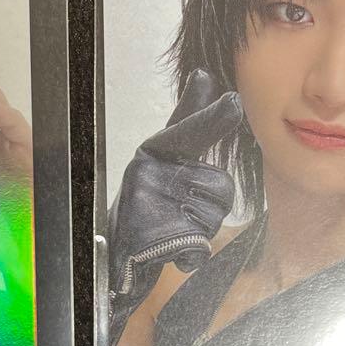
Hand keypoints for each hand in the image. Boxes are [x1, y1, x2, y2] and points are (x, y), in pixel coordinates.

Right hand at [107, 69, 240, 345]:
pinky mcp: (149, 236)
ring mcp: (145, 203)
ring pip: (213, 216)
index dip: (208, 115)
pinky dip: (191, 256)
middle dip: (211, 207)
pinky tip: (175, 256)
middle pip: (218, 185)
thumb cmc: (144, 213)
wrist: (113, 267)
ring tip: (171, 233)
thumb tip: (207, 79)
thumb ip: (189, 127)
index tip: (231, 99)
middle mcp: (145, 171)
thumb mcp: (163, 165)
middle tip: (180, 215)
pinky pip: (196, 245)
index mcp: (152, 153)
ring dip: (202, 231)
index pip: (186, 131)